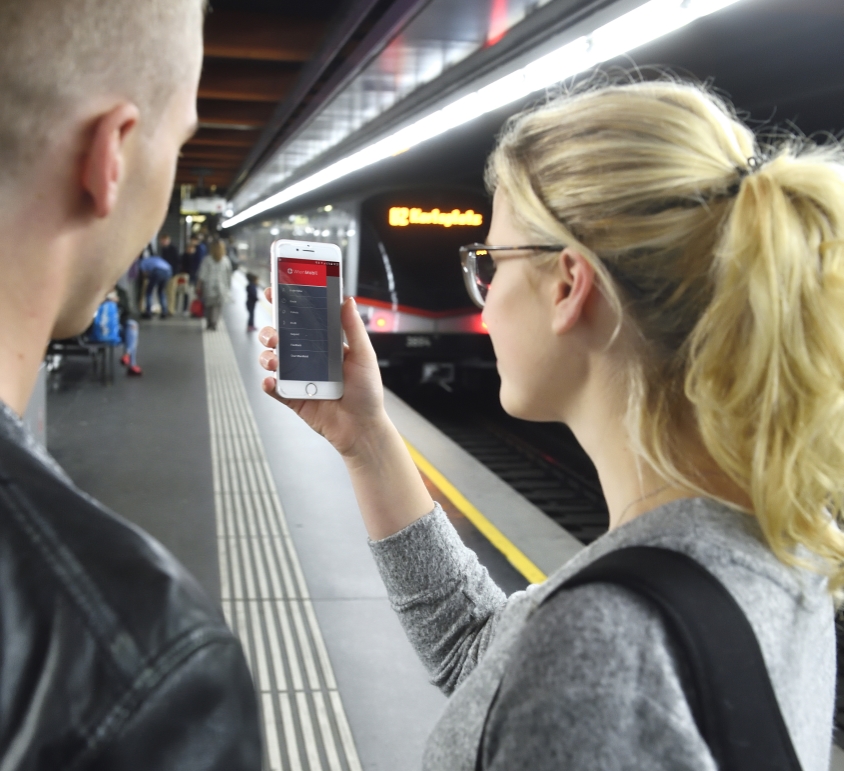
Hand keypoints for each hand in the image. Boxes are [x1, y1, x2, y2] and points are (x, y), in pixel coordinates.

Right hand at [258, 287, 387, 457]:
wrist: (362, 428)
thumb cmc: (367, 393)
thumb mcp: (364, 355)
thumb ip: (353, 328)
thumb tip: (347, 300)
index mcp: (325, 345)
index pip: (303, 320)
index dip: (288, 305)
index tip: (276, 292)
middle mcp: (309, 359)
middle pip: (282, 337)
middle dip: (271, 331)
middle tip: (275, 333)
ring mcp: (299, 378)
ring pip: (272, 360)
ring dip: (267, 356)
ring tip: (275, 359)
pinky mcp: (292, 397)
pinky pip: (274, 388)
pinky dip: (268, 383)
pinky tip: (272, 380)